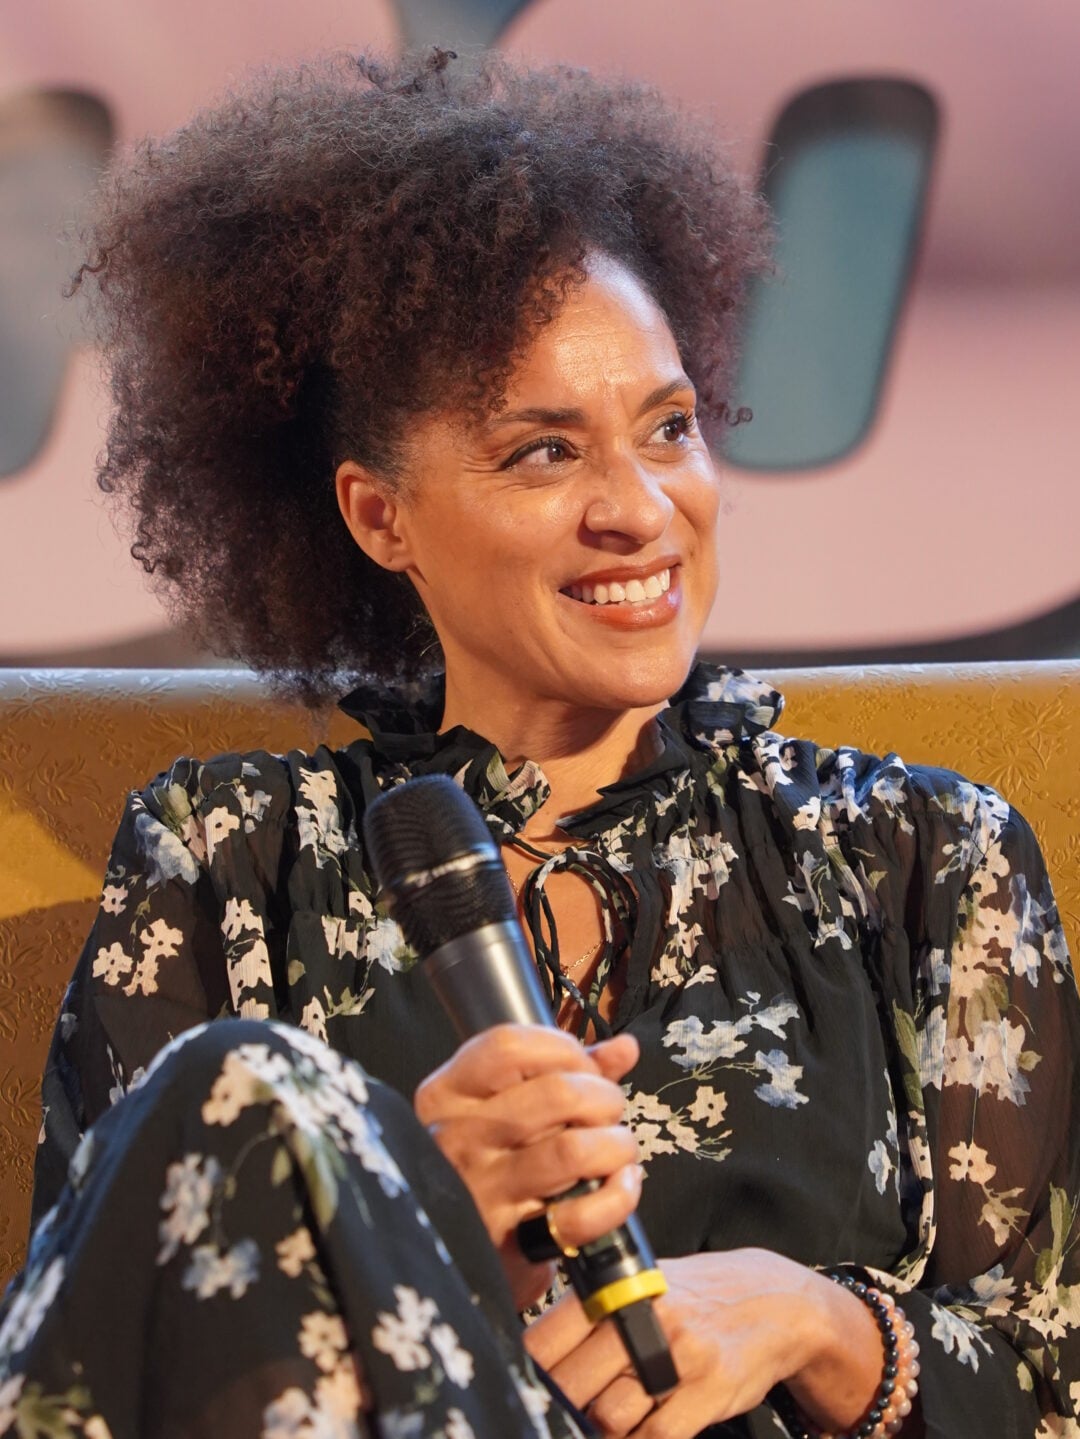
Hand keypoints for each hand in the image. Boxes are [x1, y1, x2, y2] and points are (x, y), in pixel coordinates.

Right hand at [414, 1024, 642, 1307]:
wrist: (457, 1257)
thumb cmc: (490, 1166)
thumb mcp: (505, 1108)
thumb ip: (565, 1072)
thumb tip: (624, 1048)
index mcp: (447, 1095)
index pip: (508, 1045)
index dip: (563, 1049)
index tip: (583, 1067)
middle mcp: (457, 1138)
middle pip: (556, 1092)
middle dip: (604, 1097)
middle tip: (608, 1112)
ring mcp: (481, 1191)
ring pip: (573, 1149)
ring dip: (616, 1144)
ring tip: (618, 1149)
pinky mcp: (509, 1242)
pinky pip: (581, 1215)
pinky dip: (619, 1197)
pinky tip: (623, 1184)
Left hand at [523, 1250, 884, 1436]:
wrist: (778, 1300)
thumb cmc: (700, 1295)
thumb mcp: (646, 1283)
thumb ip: (597, 1314)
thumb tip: (542, 1357)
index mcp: (619, 1289)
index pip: (549, 1338)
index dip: (532, 1372)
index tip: (530, 1389)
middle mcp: (644, 1316)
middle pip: (573, 1383)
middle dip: (564, 1407)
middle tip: (567, 1413)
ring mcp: (677, 1354)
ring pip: (609, 1416)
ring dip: (602, 1429)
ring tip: (608, 1422)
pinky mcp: (708, 1389)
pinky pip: (656, 1435)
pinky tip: (642, 1431)